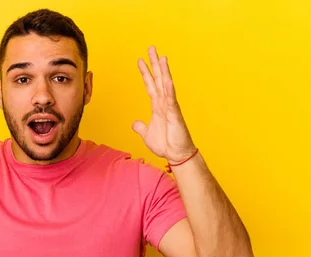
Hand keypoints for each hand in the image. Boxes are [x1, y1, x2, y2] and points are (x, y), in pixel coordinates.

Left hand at [132, 46, 195, 162]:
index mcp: (157, 106)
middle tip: (151, 48)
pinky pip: (171, 100)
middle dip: (154, 64)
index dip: (145, 73)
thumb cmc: (165, 145)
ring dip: (163, 71)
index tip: (140, 60)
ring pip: (166, 85)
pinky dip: (169, 89)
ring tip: (161, 57)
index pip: (150, 85)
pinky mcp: (175, 114)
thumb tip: (134, 123)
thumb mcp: (147, 135)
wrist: (176, 155)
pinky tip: (167, 79)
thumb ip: (140, 127)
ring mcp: (170, 107)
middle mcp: (164, 103)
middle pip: (158, 79)